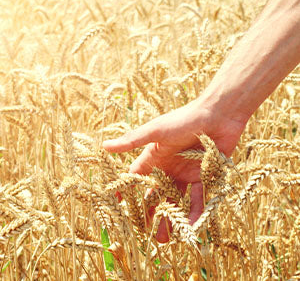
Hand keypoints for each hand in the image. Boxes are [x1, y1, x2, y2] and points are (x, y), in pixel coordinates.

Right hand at [103, 98, 246, 241]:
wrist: (218, 114)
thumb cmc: (184, 119)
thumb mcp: (156, 131)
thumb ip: (132, 141)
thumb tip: (104, 146)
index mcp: (155, 157)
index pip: (136, 177)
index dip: (127, 191)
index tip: (118, 207)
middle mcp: (169, 167)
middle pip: (156, 194)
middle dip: (149, 211)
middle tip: (144, 231)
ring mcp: (187, 173)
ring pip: (176, 200)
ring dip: (171, 219)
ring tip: (165, 239)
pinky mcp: (205, 177)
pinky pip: (199, 198)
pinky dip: (195, 213)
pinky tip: (191, 228)